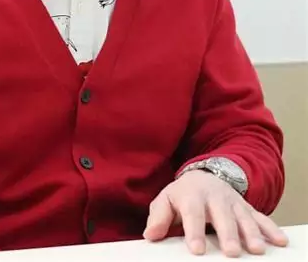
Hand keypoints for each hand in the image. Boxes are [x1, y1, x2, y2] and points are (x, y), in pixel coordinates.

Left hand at [143, 170, 288, 256]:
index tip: (196, 250)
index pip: (192, 214)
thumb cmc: (183, 195)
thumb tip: (150, 234)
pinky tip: (279, 241)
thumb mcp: (166, 200)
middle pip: (222, 216)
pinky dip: (270, 229)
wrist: (204, 176)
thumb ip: (158, 216)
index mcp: (192, 196)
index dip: (194, 231)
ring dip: (251, 233)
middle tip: (232, 252)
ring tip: (256, 250)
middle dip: (227, 234)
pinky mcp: (246, 207)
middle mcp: (215, 198)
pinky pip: (260, 217)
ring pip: (243, 217)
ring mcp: (233, 202)